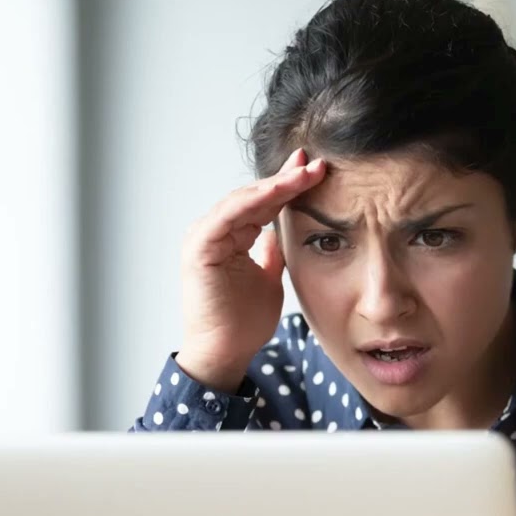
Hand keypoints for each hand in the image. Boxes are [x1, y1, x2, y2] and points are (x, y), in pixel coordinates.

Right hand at [176, 148, 326, 391]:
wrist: (226, 353)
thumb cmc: (242, 323)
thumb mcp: (268, 279)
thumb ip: (272, 253)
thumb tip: (280, 232)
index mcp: (229, 237)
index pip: (261, 203)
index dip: (287, 185)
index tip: (315, 170)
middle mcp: (214, 232)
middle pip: (253, 196)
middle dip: (286, 178)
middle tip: (315, 163)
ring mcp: (204, 237)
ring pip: (244, 201)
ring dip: (275, 185)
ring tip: (305, 173)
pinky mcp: (200, 247)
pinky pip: (228, 215)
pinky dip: (253, 201)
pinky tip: (278, 189)